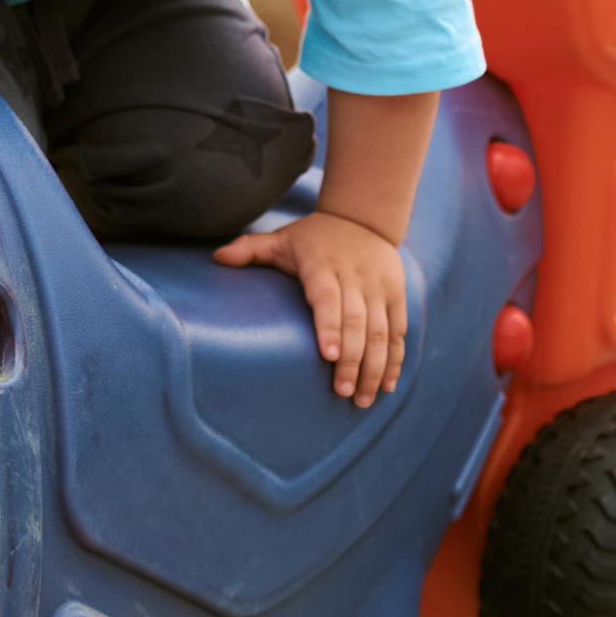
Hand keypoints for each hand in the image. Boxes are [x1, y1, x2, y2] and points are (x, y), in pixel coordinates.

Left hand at [213, 211, 407, 405]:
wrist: (364, 216)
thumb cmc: (313, 237)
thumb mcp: (281, 238)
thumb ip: (250, 248)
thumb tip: (216, 258)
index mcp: (324, 266)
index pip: (328, 298)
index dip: (329, 327)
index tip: (329, 356)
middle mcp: (355, 277)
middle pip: (357, 322)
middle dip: (353, 360)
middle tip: (343, 393)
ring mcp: (380, 287)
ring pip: (382, 331)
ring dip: (375, 367)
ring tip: (363, 400)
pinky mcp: (396, 295)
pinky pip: (399, 330)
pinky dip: (395, 359)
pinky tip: (387, 385)